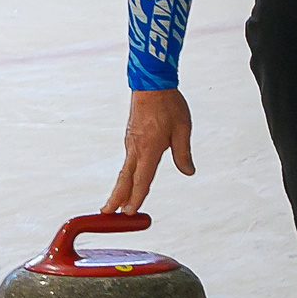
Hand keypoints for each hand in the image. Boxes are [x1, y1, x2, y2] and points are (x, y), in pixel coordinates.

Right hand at [103, 88, 192, 213]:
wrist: (151, 83)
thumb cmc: (168, 104)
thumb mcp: (182, 129)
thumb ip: (183, 153)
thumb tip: (188, 172)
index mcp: (149, 149)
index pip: (142, 179)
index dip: (136, 198)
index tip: (129, 212)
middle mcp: (136, 148)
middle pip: (124, 179)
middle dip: (116, 198)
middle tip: (107, 214)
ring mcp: (130, 142)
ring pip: (124, 170)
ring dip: (120, 188)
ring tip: (116, 203)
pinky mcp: (130, 136)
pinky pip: (127, 160)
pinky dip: (125, 174)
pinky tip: (128, 179)